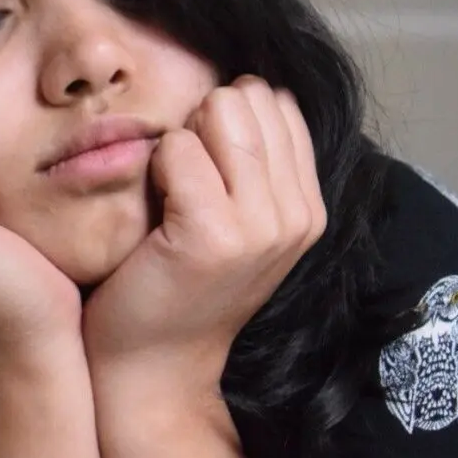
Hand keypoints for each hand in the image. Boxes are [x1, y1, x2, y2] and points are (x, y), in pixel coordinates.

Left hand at [82, 77, 325, 398]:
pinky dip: (153, 168)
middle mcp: (299, 215)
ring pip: (217, 112)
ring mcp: (262, 227)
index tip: (201, 174)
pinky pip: (177, 148)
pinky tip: (152, 213)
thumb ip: (247, 161)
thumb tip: (239, 86)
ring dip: (177, 143)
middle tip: (178, 187)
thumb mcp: (230, 221)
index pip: (277, 101)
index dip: (224, 120)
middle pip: (248, 96)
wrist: (149, 371)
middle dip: (201, 122)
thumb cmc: (172, 286)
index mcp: (308, 206)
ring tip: (167, 199)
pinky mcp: (215, 235)